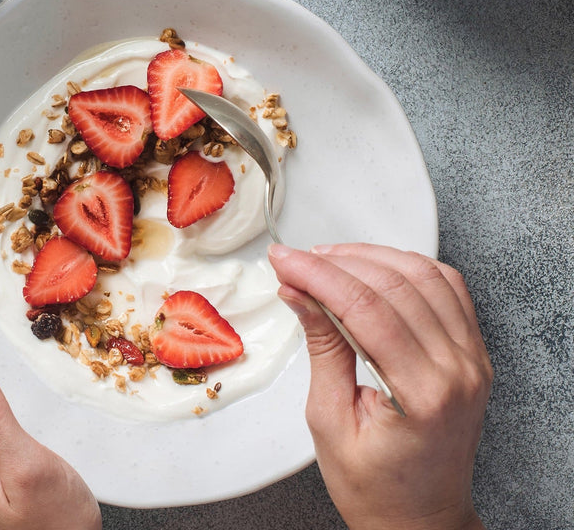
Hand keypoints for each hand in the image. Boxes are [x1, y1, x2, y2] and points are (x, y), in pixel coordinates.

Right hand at [268, 243, 491, 529]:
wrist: (421, 521)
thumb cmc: (377, 489)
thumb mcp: (330, 421)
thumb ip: (322, 347)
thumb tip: (300, 291)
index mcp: (422, 395)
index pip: (366, 308)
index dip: (318, 275)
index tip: (285, 261)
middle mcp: (458, 372)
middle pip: (395, 284)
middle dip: (335, 262)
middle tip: (295, 261)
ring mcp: (472, 360)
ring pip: (425, 274)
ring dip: (371, 256)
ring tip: (328, 259)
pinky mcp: (473, 353)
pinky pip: (448, 287)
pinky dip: (408, 266)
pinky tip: (375, 267)